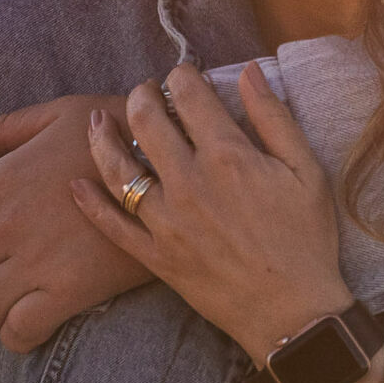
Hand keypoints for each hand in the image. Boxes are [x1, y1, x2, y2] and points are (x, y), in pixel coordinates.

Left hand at [0, 95, 153, 352]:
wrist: (178, 165)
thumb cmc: (120, 132)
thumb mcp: (60, 114)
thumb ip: (3, 128)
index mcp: (2, 180)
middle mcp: (9, 223)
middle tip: (1, 274)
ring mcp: (37, 259)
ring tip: (15, 302)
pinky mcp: (71, 290)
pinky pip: (20, 330)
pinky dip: (18, 335)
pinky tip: (34, 324)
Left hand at [72, 63, 351, 363]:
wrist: (292, 311)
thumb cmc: (307, 238)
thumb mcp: (307, 170)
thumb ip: (274, 117)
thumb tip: (249, 71)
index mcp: (228, 155)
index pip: (190, 96)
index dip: (182, 76)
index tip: (183, 75)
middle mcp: (189, 182)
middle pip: (146, 122)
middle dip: (141, 96)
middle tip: (144, 92)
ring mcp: (166, 221)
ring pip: (118, 169)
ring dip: (102, 138)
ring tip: (96, 121)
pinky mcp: (155, 255)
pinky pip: (112, 225)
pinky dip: (90, 203)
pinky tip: (76, 184)